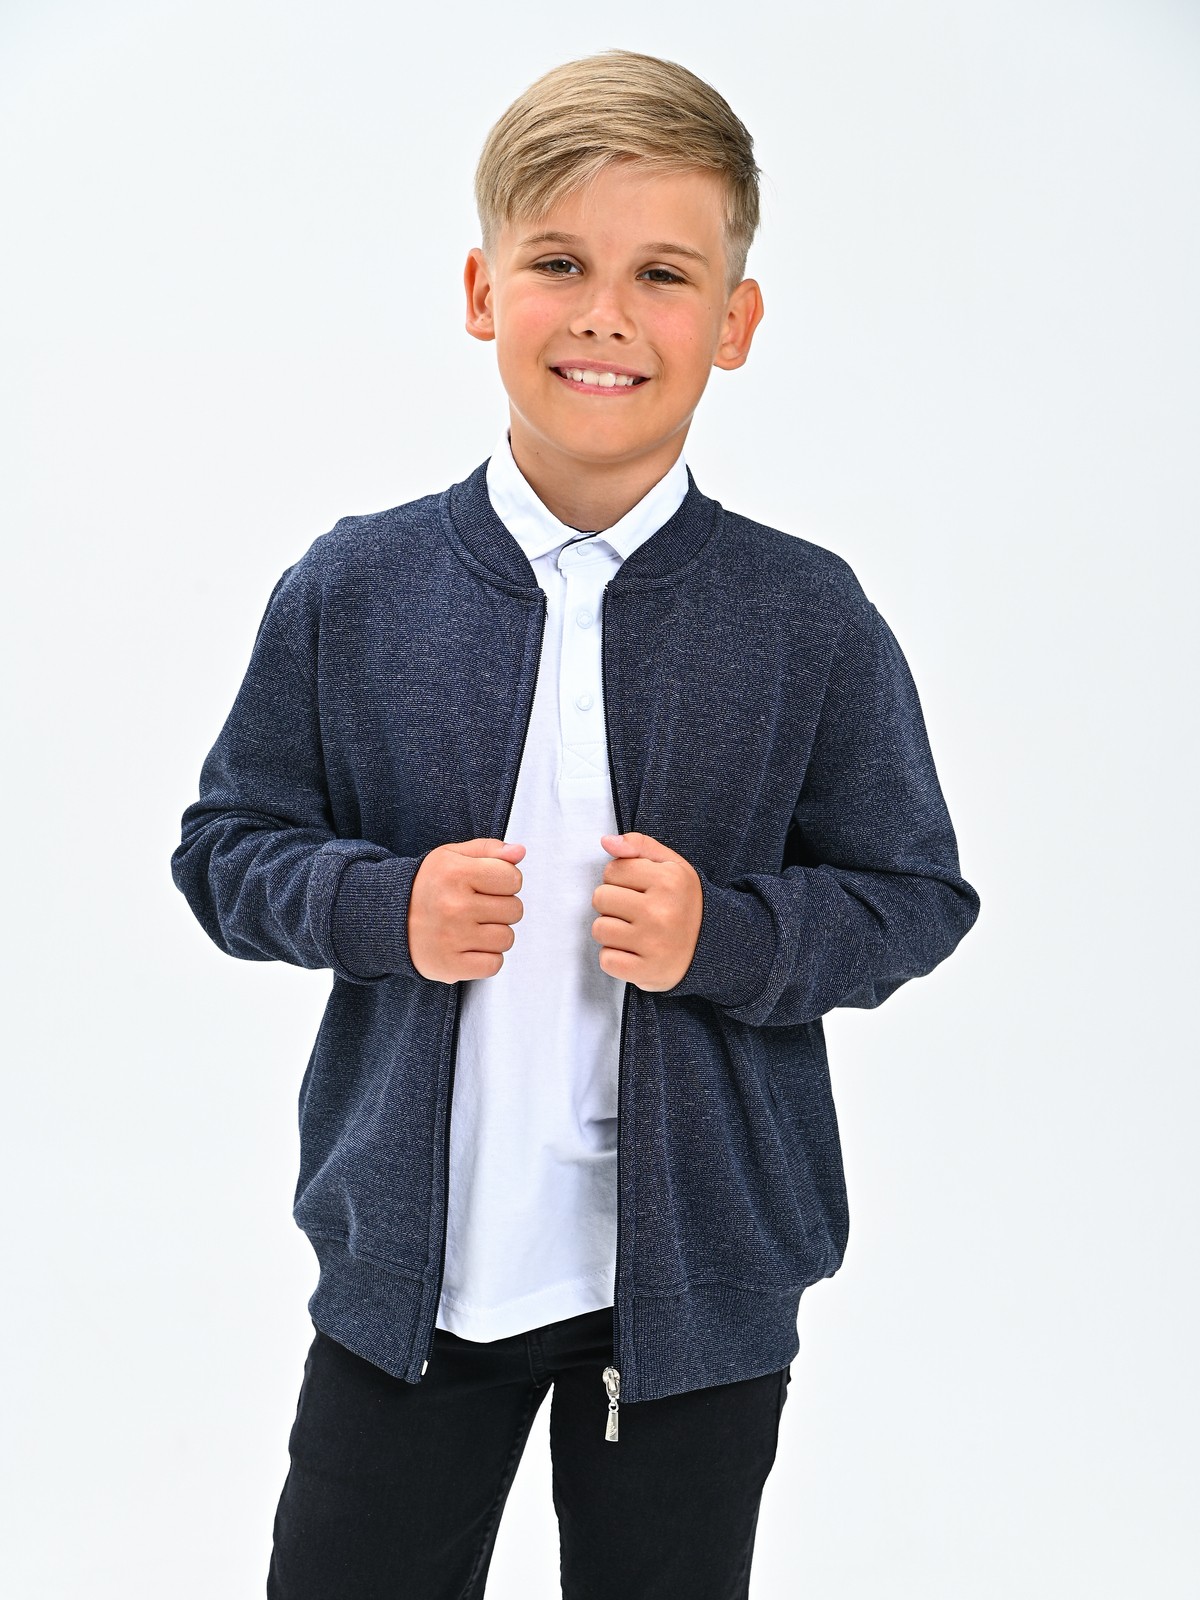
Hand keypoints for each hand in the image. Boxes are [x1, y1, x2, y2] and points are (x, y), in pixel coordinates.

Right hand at [408, 838, 525, 982]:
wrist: (388, 919)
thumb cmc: (428, 886)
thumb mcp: (452, 856)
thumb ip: (489, 850)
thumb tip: (519, 852)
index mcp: (455, 873)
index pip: (513, 878)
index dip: (505, 881)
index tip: (487, 885)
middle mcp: (453, 906)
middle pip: (514, 910)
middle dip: (501, 908)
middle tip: (477, 908)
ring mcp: (452, 938)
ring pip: (507, 939)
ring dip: (495, 934)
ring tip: (472, 927)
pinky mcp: (450, 965)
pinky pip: (494, 965)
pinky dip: (486, 958)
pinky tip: (469, 947)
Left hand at [591, 832, 702, 991]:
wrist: (713, 947)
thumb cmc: (684, 902)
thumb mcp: (671, 866)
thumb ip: (639, 846)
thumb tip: (606, 841)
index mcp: (668, 880)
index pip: (612, 870)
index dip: (621, 880)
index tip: (640, 890)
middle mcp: (661, 911)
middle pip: (600, 898)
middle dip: (614, 904)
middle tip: (636, 913)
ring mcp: (653, 944)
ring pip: (599, 929)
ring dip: (612, 932)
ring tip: (635, 932)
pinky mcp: (647, 971)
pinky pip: (606, 960)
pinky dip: (615, 958)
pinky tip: (634, 953)